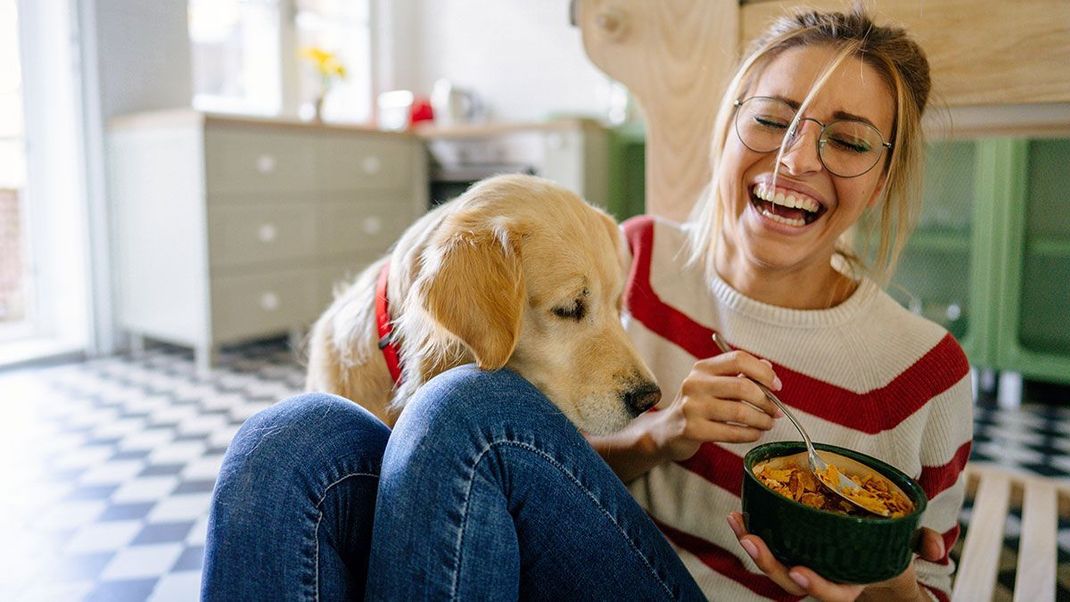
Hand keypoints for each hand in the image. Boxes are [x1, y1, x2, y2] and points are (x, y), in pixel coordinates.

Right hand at [650, 350, 781, 461]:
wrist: (667, 431)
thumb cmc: (697, 406)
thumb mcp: (713, 385)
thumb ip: (739, 375)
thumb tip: (768, 367)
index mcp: (702, 368)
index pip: (738, 359)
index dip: (763, 372)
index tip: (777, 386)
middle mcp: (695, 384)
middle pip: (743, 387)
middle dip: (767, 401)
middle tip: (776, 411)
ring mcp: (692, 407)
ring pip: (740, 412)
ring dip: (762, 420)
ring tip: (768, 424)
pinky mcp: (693, 430)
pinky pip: (732, 433)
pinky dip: (750, 434)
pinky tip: (755, 434)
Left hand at [726, 512, 943, 601]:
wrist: (872, 556)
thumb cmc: (889, 552)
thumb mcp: (910, 548)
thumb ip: (924, 544)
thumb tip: (936, 547)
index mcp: (848, 583)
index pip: (832, 594)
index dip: (816, 586)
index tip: (800, 571)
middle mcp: (822, 577)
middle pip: (790, 581)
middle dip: (768, 563)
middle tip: (751, 541)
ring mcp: (803, 563)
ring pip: (773, 564)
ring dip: (752, 544)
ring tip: (737, 521)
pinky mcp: (791, 547)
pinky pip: (770, 545)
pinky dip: (754, 531)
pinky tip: (739, 514)